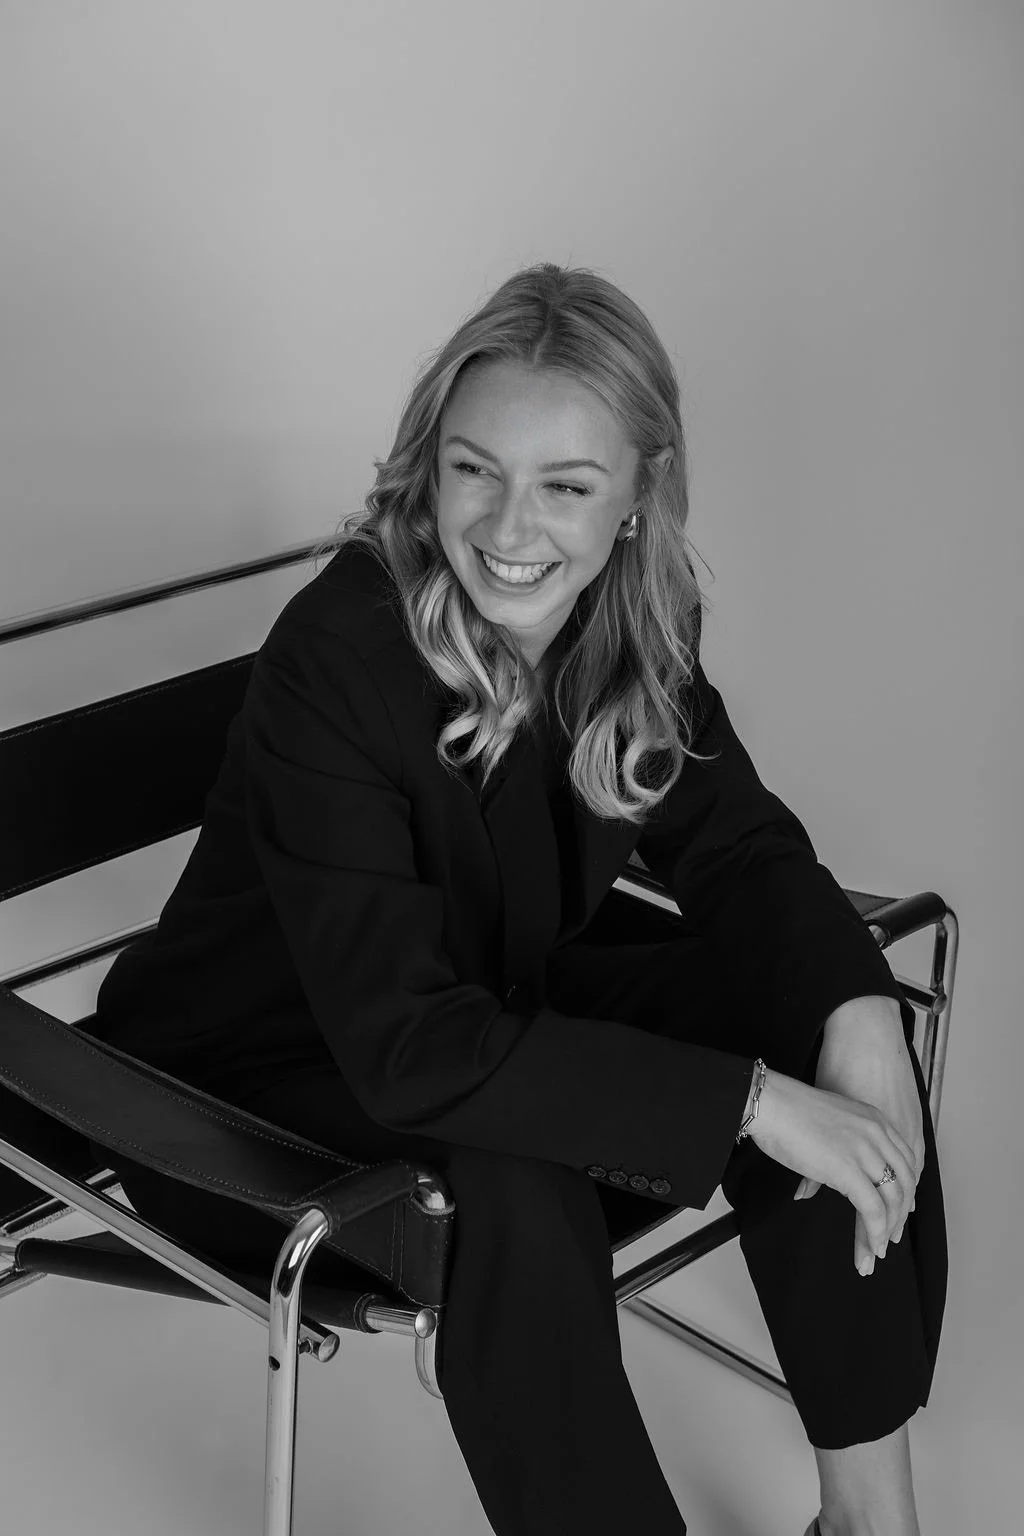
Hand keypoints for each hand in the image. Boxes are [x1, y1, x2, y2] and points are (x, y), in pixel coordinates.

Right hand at [746, 1045, 920, 1274]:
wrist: (770, 1103)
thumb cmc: (786, 1110)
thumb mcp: (830, 1120)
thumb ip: (841, 1143)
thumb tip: (828, 1175)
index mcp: (874, 1120)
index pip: (905, 1160)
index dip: (905, 1189)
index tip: (898, 1210)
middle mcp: (877, 1134)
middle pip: (904, 1182)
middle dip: (900, 1215)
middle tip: (891, 1237)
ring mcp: (864, 1152)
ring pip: (892, 1200)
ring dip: (886, 1231)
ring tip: (877, 1251)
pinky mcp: (848, 1171)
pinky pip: (873, 1210)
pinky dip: (874, 1234)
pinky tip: (870, 1248)